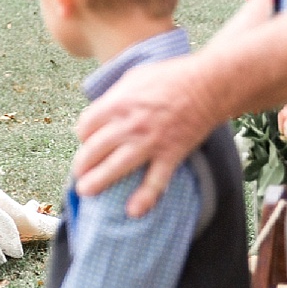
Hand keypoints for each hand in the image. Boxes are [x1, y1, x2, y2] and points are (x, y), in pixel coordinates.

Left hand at [72, 53, 223, 217]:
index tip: (85, 140)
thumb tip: (102, 108)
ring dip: (98, 181)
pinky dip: (144, 198)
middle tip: (78, 173)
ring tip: (86, 191)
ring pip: (116, 167)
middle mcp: (129, 125)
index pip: (86, 125)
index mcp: (117, 103)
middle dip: (82, 164)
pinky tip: (132, 211)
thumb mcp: (133, 76)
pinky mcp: (170, 154)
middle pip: (94, 149)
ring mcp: (149, 142)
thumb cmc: (171, 76)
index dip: (83, 134)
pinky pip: (155, 181)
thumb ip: (115, 95)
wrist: (208, 85)